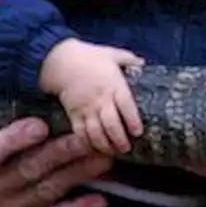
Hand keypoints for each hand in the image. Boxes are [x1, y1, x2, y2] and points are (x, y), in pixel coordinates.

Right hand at [0, 118, 112, 206]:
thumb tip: (38, 85)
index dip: (13, 140)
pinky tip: (99, 199)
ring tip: (103, 158)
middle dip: (60, 153)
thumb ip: (5, 114)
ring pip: (46, 190)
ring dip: (77, 174)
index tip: (40, 125)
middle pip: (26, 169)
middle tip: (86, 138)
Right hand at [39, 38, 144, 154]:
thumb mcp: (113, 54)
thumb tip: (143, 64)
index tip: (138, 132)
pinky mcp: (73, 113)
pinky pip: (80, 132)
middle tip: (127, 148)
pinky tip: (94, 149)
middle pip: (111, 123)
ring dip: (105, 145)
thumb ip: (129, 60)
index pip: (126, 105)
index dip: (132, 120)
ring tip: (113, 152)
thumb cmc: (91, 57)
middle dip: (120, 139)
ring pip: (96, 132)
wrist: (62, 61)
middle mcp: (101, 98)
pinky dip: (87, 143)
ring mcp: (86, 108)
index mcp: (114, 84)